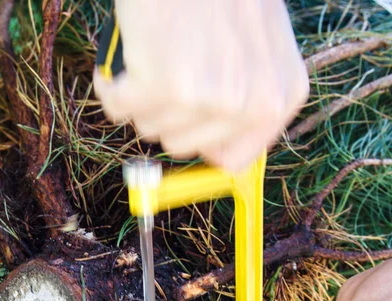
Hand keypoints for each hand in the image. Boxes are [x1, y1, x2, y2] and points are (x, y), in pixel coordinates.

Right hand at [94, 0, 308, 169]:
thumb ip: (246, 102)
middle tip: (169, 69)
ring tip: (152, 54)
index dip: (202, 143)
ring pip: (151, 129)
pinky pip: (119, 110)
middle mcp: (252, 104)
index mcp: (280, 98)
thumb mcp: (258, 47)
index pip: (233, 161)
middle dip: (167, 114)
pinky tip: (125, 58)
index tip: (187, 123)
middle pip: (185, 147)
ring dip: (141, 97)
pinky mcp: (165, 83)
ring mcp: (211, 96)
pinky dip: (111, 87)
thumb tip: (216, 158)